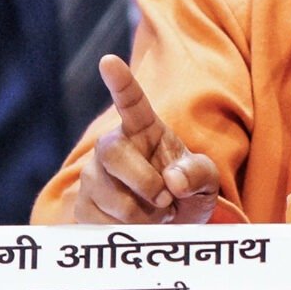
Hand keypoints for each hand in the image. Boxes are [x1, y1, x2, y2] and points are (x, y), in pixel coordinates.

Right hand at [74, 54, 219, 224]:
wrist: (171, 228)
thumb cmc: (187, 194)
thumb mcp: (207, 182)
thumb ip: (198, 173)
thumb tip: (173, 180)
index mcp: (147, 130)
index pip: (131, 102)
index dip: (121, 82)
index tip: (108, 60)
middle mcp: (116, 146)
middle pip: (113, 151)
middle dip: (143, 181)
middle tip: (166, 200)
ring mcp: (95, 175)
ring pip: (108, 193)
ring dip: (141, 213)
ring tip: (157, 213)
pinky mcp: (83, 204)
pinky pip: (98, 219)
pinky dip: (126, 229)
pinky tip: (138, 226)